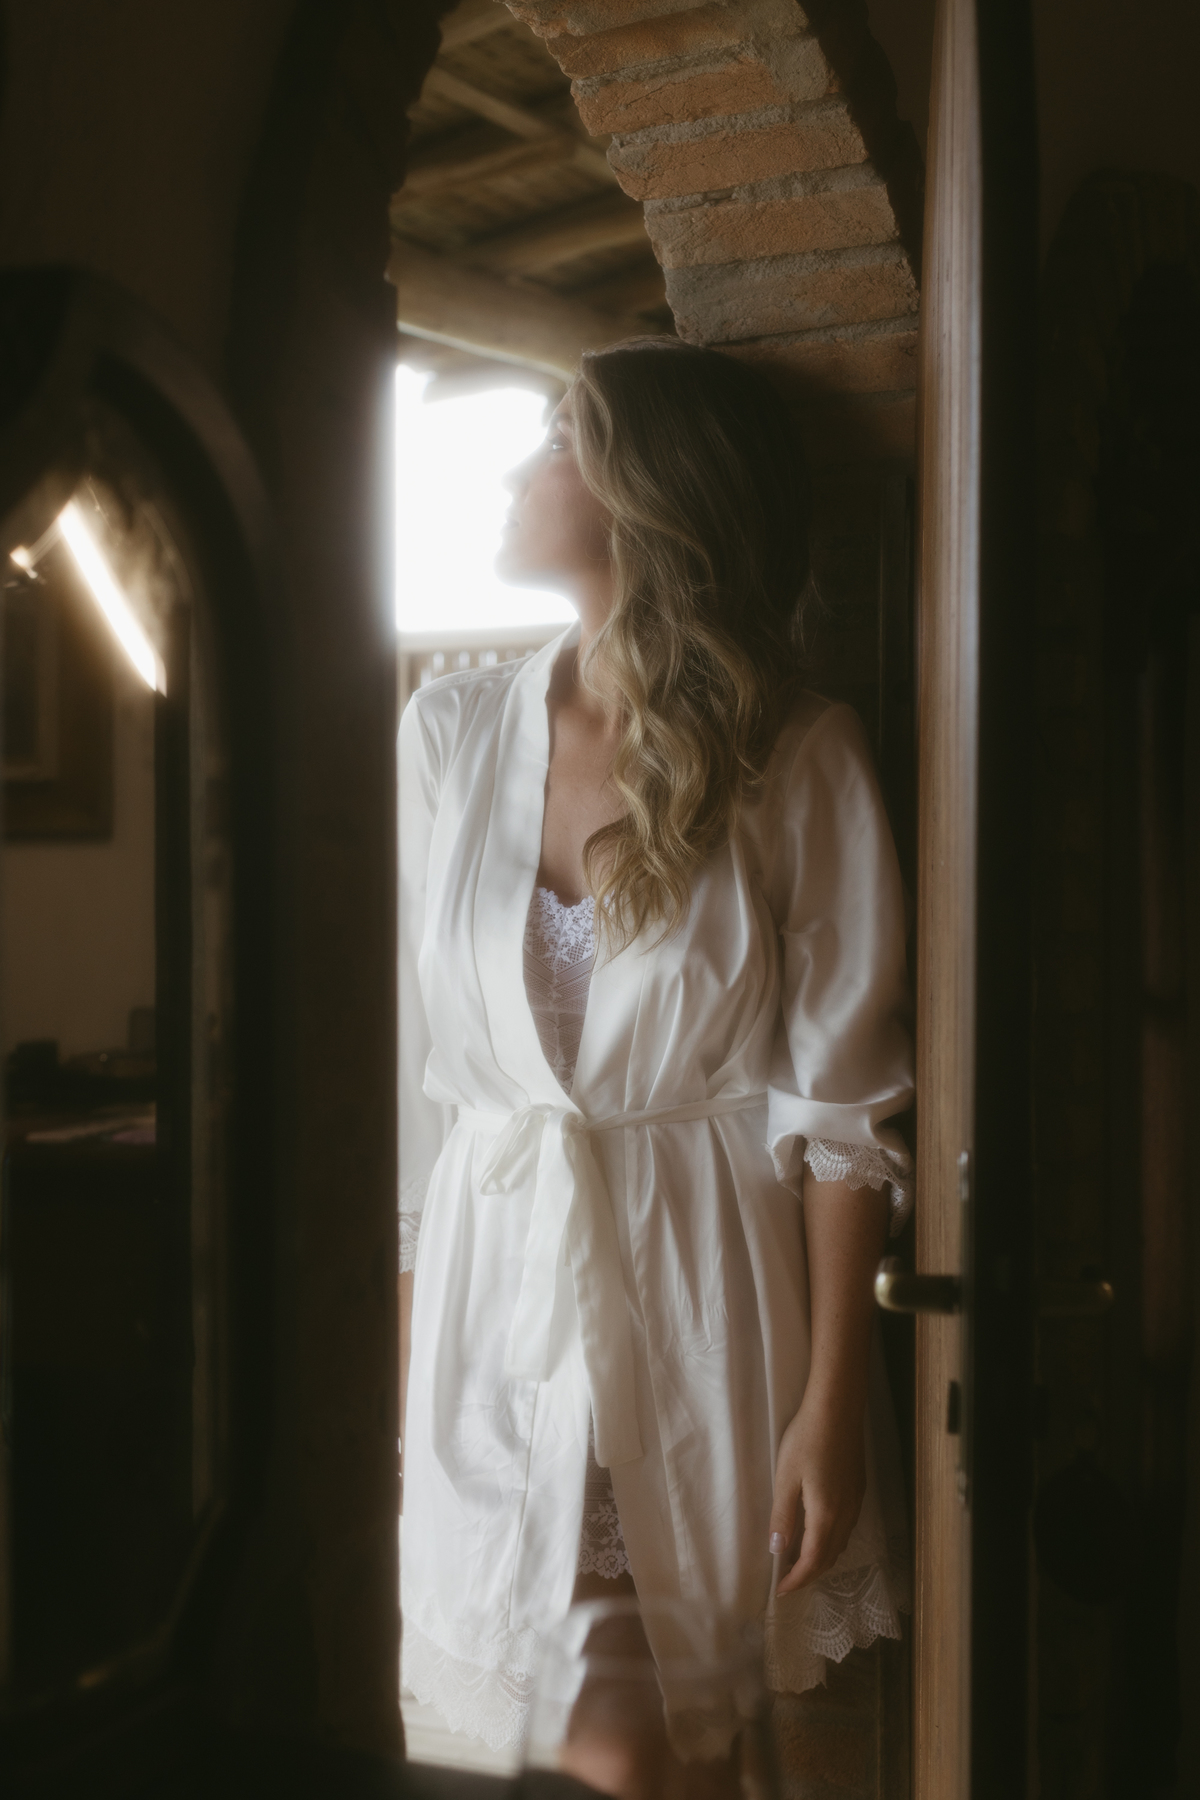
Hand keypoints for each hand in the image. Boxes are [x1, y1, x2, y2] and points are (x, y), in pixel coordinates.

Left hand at [768, 1388, 866, 1595]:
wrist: (838, 1409)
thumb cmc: (807, 1440)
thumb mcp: (786, 1478)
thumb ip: (783, 1517)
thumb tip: (777, 1550)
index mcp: (826, 1516)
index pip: (812, 1561)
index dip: (797, 1580)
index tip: (780, 1591)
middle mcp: (846, 1514)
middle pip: (829, 1557)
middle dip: (809, 1574)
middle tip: (788, 1581)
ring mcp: (855, 1501)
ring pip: (841, 1543)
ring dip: (821, 1558)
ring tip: (800, 1562)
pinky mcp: (858, 1488)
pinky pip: (846, 1528)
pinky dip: (832, 1541)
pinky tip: (819, 1532)